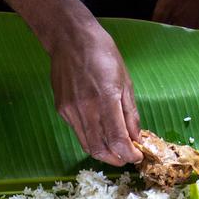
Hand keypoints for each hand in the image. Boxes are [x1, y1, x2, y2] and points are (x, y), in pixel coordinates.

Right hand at [48, 27, 142, 165]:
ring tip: (115, 149)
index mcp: (106, 99)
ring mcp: (70, 110)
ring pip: (87, 145)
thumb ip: (130, 113)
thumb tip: (135, 137)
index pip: (118, 140)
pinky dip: (92, 138)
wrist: (70, 38)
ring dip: (103, 153)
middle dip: (116, 159)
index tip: (136, 156)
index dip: (129, 154)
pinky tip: (100, 131)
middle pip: (100, 149)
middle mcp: (86, 108)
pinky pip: (78, 132)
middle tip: (126, 157)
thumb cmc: (102, 54)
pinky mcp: (61, 110)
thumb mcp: (125, 81)